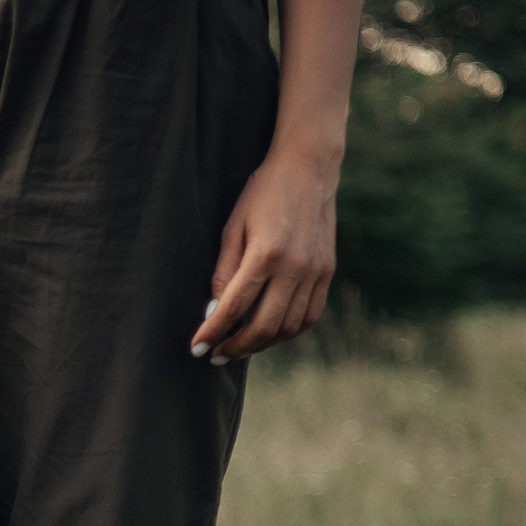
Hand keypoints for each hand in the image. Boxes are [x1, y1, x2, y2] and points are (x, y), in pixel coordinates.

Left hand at [190, 147, 340, 363]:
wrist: (308, 170)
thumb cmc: (262, 195)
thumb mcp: (233, 228)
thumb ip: (224, 272)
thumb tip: (215, 313)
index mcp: (266, 254)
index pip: (234, 307)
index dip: (213, 333)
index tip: (197, 349)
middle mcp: (295, 267)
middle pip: (265, 326)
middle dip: (237, 347)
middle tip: (217, 355)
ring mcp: (315, 272)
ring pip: (289, 327)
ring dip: (263, 343)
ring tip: (240, 345)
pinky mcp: (327, 272)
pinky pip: (309, 315)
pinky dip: (288, 331)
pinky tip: (270, 332)